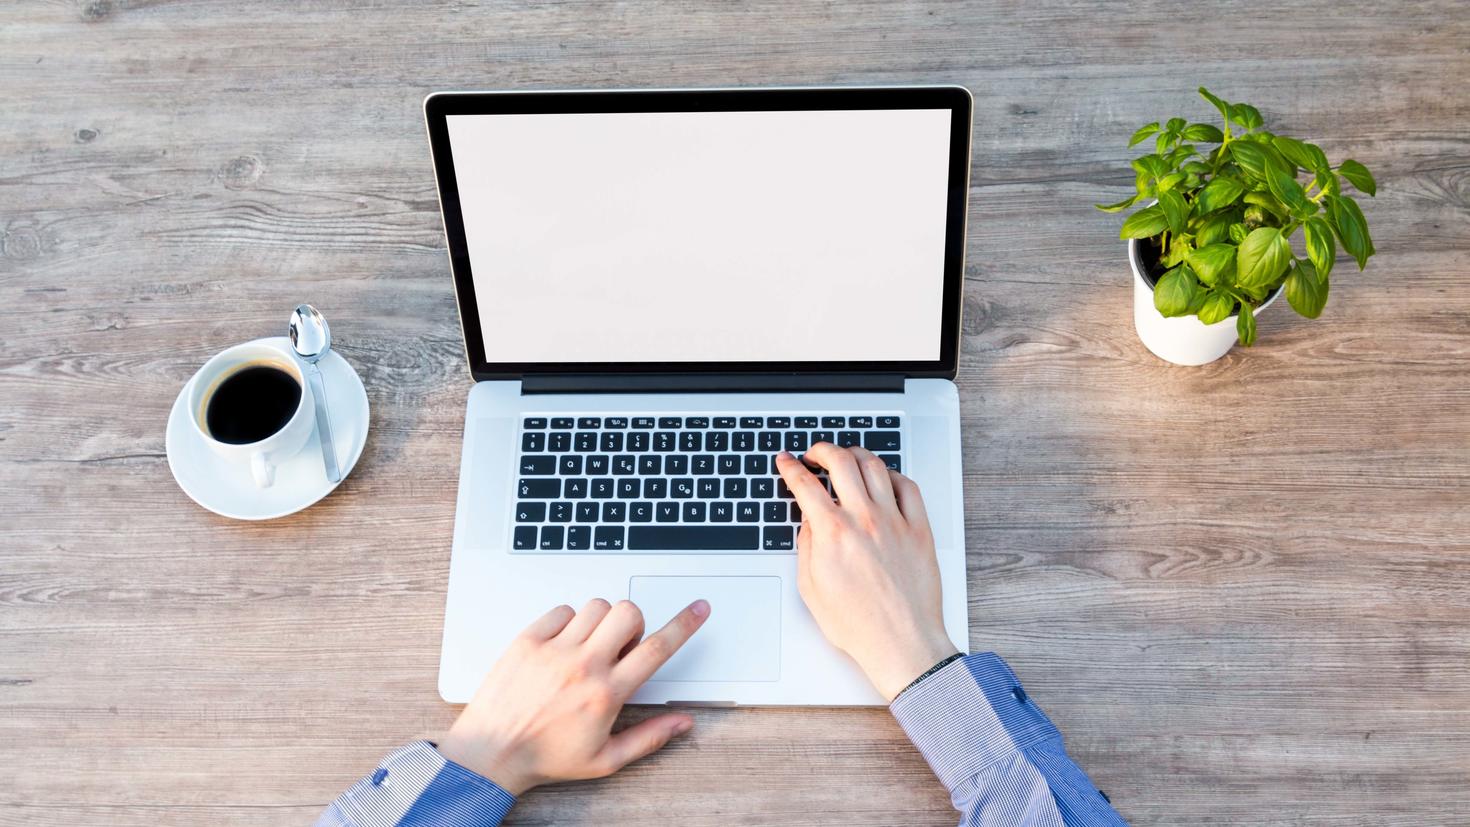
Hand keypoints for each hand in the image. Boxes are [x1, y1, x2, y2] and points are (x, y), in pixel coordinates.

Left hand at [437, 598, 708, 793]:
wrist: (490, 753)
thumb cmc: (545, 757)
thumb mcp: (605, 760)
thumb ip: (649, 738)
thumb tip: (683, 723)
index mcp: (606, 694)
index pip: (656, 649)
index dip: (685, 625)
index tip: (698, 609)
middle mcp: (582, 666)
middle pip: (627, 613)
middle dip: (634, 623)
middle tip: (621, 645)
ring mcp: (553, 650)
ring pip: (596, 606)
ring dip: (602, 620)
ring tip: (590, 646)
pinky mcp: (527, 641)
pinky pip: (561, 610)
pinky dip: (569, 620)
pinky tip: (564, 644)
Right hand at [776, 444, 957, 700]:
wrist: (901, 645)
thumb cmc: (858, 626)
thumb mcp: (811, 588)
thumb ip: (806, 546)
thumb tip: (809, 520)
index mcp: (833, 534)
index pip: (805, 484)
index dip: (790, 467)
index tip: (787, 461)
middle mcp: (864, 520)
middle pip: (840, 462)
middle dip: (822, 450)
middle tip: (815, 454)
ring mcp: (895, 522)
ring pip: (875, 466)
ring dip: (856, 454)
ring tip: (847, 458)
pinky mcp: (919, 530)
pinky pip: (908, 487)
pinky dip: (892, 475)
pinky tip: (884, 479)